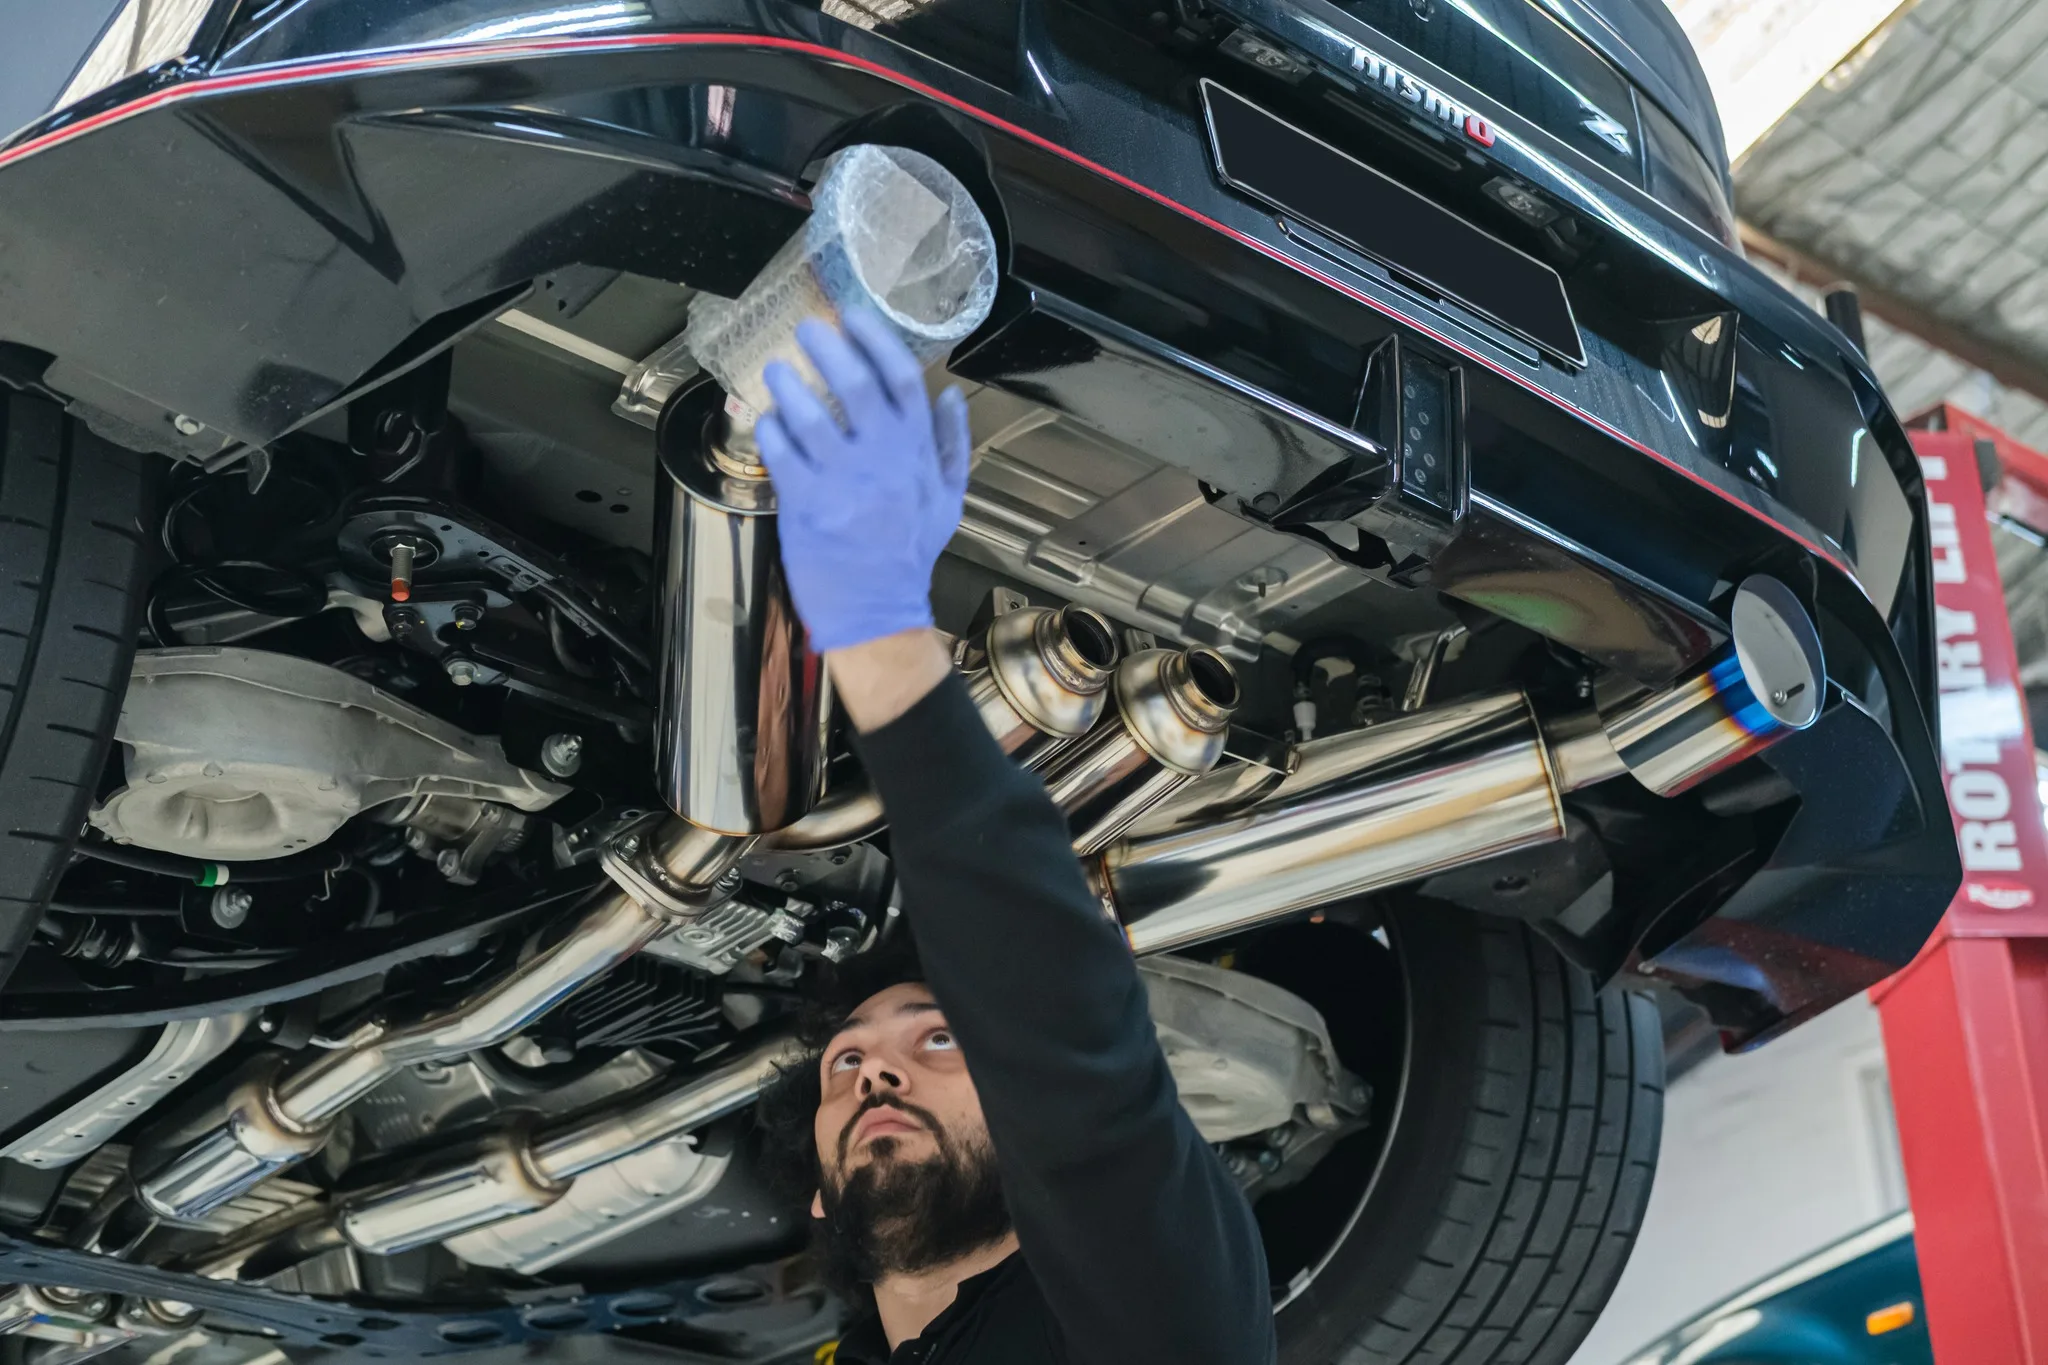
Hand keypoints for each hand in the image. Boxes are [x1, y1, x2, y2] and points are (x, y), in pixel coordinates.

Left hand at [754, 308, 971, 654]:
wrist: (880, 612)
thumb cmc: (910, 553)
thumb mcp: (948, 498)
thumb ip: (951, 444)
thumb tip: (948, 394)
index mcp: (916, 453)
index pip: (902, 380)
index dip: (877, 341)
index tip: (853, 316)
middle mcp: (882, 461)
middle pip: (855, 385)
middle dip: (827, 349)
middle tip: (805, 331)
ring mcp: (843, 483)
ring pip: (810, 416)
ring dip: (788, 385)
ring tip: (776, 371)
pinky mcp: (807, 506)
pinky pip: (781, 454)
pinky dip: (771, 431)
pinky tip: (768, 422)